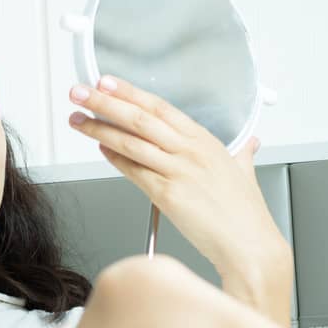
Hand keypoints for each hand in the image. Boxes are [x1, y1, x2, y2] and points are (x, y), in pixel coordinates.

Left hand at [67, 74, 278, 269]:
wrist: (249, 244)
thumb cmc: (246, 213)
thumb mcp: (245, 172)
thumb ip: (242, 154)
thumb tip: (248, 144)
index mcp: (205, 140)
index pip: (159, 107)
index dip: (129, 92)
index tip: (107, 82)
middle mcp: (190, 151)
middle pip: (139, 118)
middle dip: (104, 103)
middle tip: (80, 92)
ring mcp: (178, 171)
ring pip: (131, 142)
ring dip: (99, 129)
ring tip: (78, 119)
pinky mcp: (167, 194)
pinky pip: (133, 171)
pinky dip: (114, 158)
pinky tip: (99, 149)